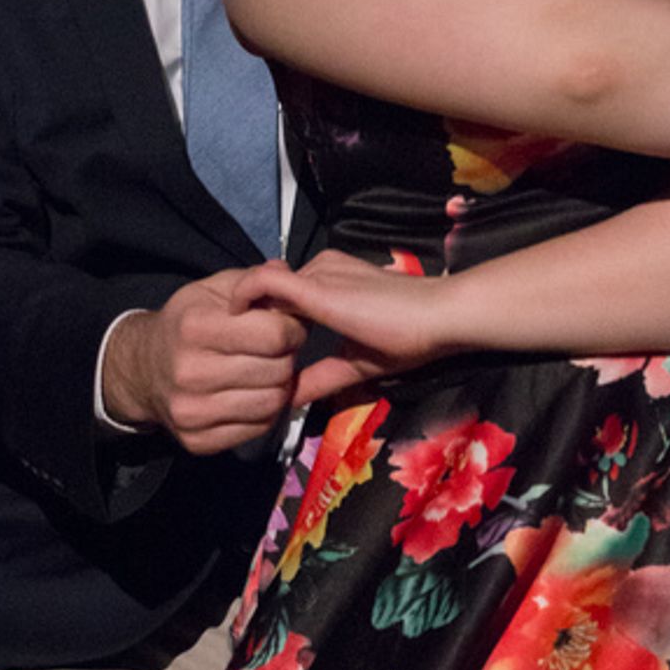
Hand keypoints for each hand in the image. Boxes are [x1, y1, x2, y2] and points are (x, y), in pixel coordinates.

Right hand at [102, 270, 306, 453]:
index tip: (286, 326)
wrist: (144, 367)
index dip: (292, 328)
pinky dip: (265, 411)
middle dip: (287, 357)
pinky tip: (251, 392)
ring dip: (280, 386)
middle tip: (276, 350)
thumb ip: (255, 281)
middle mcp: (189, 372)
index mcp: (195, 327)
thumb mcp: (214, 289)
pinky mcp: (198, 440)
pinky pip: (259, 428)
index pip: (275, 334)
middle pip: (278, 370)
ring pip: (273, 403)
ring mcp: (192, 411)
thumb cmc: (187, 322)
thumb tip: (292, 279)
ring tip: (266, 370)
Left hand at [231, 250, 461, 403]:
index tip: (251, 348)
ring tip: (229, 339)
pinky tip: (235, 324)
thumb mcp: (356, 362)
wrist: (440, 316)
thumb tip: (286, 400)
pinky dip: (244, 301)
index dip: (263, 318)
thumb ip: (320, 377)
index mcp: (331, 282)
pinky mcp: (315, 286)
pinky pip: (263, 283)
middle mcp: (320, 269)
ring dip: (243, 310)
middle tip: (230, 348)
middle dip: (247, 316)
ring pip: (260, 283)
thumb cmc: (411, 337)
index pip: (282, 294)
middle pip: (267, 288)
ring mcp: (317, 273)